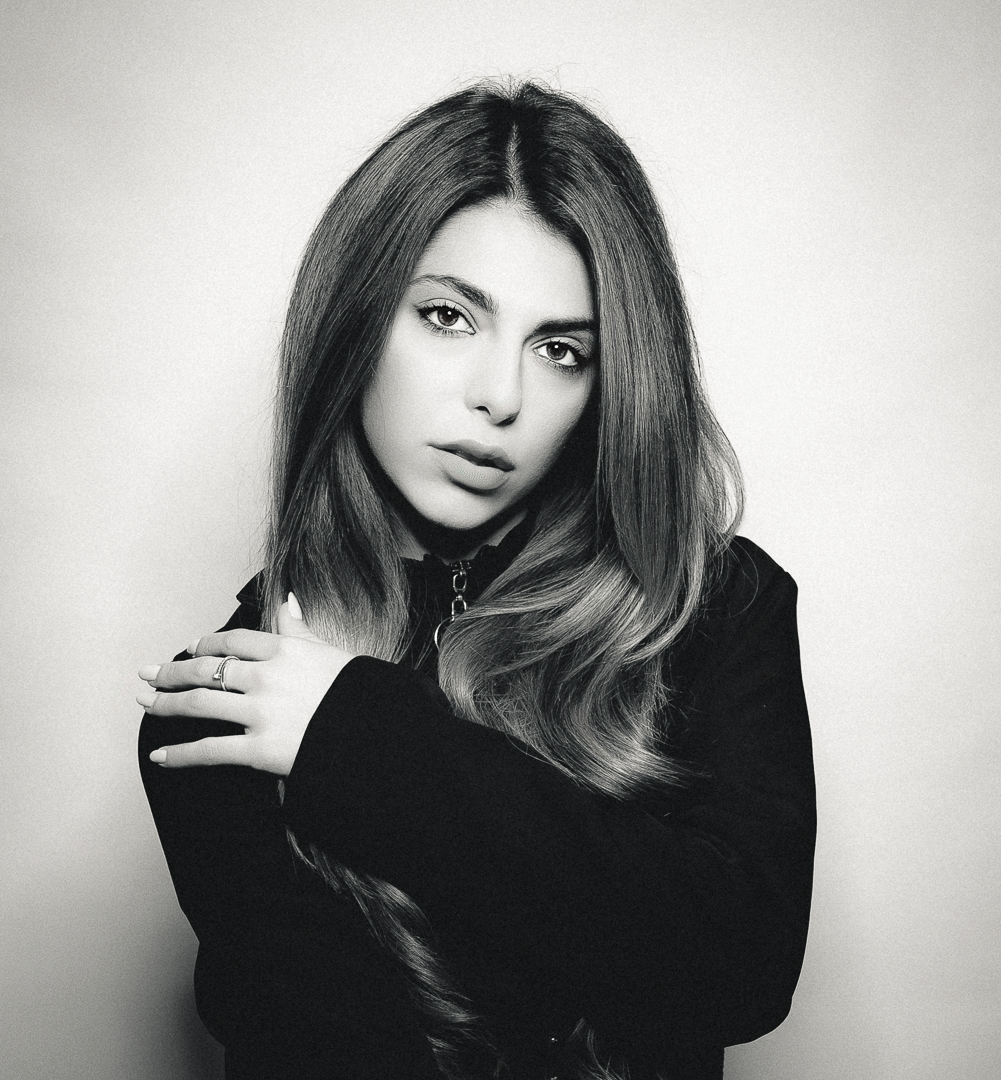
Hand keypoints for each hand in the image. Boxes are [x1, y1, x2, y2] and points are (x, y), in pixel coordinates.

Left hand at [137, 594, 354, 774]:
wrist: (374, 735)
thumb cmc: (356, 692)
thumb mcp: (330, 651)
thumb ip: (300, 628)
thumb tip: (286, 599)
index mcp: (282, 650)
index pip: (231, 642)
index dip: (204, 645)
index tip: (189, 648)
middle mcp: (264, 677)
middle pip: (205, 670)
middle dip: (170, 672)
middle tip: (147, 674)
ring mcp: (258, 713)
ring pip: (197, 705)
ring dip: (164, 704)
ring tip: (145, 703)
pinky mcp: (257, 750)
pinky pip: (209, 750)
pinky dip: (180, 755)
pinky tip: (160, 756)